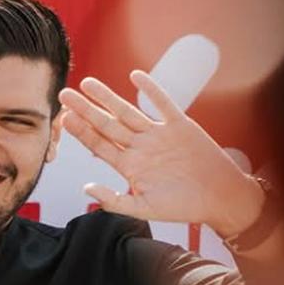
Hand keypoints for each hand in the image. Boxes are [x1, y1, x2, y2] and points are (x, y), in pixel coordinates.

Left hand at [57, 70, 263, 236]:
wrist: (220, 198)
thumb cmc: (184, 207)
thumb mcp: (146, 208)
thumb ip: (116, 200)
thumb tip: (86, 189)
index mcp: (130, 166)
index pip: (99, 145)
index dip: (81, 131)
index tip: (63, 119)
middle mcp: (140, 147)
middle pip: (108, 125)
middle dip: (86, 110)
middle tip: (64, 95)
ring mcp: (159, 134)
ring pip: (128, 111)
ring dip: (108, 97)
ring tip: (88, 83)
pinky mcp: (180, 125)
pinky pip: (163, 103)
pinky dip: (151, 89)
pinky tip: (135, 76)